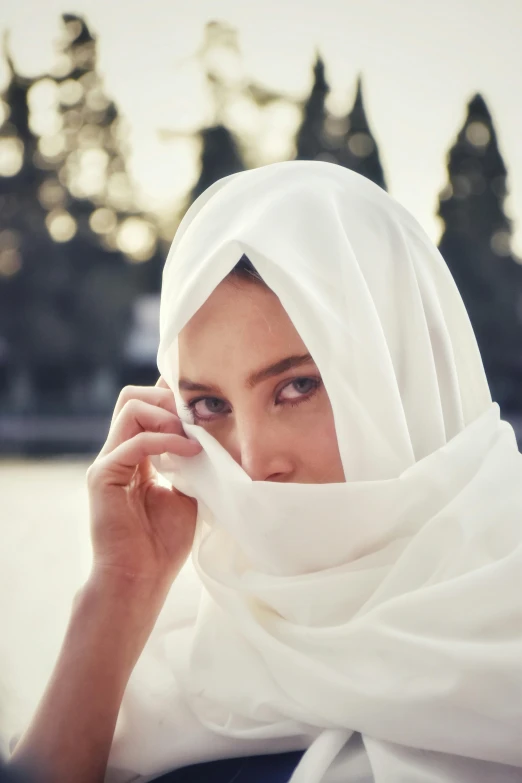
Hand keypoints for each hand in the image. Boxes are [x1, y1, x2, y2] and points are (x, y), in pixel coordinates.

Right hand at [86, 378, 201, 588]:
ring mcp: (108, 461)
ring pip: (131, 407)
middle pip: (133, 397)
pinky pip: (134, 441)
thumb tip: (213, 435)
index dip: (172, 397)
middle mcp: (117, 453)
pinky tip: (190, 451)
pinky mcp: (103, 475)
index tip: (204, 403)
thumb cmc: (163, 543)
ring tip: (193, 434)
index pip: (146, 407)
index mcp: (135, 455)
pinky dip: (166, 440)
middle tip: (198, 416)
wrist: (140, 579)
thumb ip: (191, 462)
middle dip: (168, 396)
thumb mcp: (187, 492)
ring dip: (168, 414)